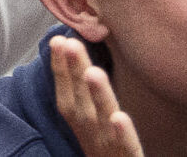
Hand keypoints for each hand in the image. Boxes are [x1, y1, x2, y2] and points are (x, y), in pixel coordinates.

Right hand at [50, 34, 143, 156]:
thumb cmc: (110, 152)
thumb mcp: (96, 128)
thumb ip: (89, 100)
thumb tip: (84, 62)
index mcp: (83, 127)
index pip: (67, 96)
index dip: (61, 70)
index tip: (58, 41)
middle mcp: (91, 137)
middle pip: (82, 104)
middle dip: (75, 73)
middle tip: (70, 43)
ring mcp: (110, 150)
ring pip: (102, 122)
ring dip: (96, 97)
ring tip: (93, 71)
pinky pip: (128, 148)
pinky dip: (123, 134)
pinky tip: (121, 116)